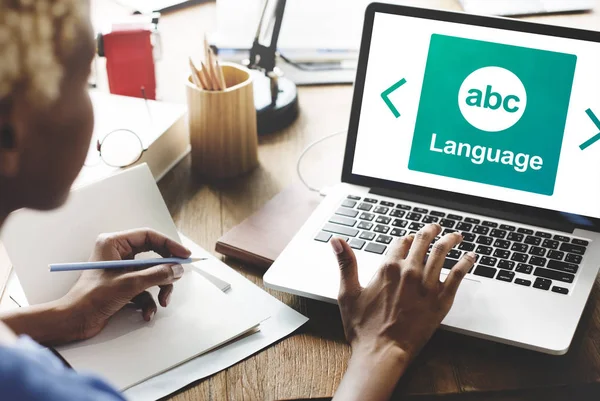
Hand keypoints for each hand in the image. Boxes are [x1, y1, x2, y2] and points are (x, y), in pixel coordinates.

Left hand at [60, 228, 190, 340]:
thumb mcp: (129, 284)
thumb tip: (177, 269)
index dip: (169, 245)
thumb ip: (157, 274)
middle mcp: (118, 254)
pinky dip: (149, 301)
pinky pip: (145, 288)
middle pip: (153, 256)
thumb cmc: (92, 298)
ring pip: (151, 274)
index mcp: (114, 244)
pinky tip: (147, 313)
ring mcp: (121, 270)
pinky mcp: (123, 285)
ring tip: (162, 302)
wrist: (74, 322)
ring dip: (159, 289)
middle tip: (177, 278)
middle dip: (165, 271)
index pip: (149, 236)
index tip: (184, 255)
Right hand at [331, 223, 475, 400]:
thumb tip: (337, 241)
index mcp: (387, 268)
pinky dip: (466, 262)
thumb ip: (346, 263)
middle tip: (435, 228)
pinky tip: (471, 257)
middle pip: (423, 242)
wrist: (382, 352)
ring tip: (456, 236)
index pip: (400, 242)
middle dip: (430, 231)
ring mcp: (427, 285)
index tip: (409, 238)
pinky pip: (458, 275)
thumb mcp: (348, 293)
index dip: (405, 238)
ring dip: (450, 240)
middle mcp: (409, 272)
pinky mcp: (441, 300)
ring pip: (442, 253)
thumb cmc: (363, 328)